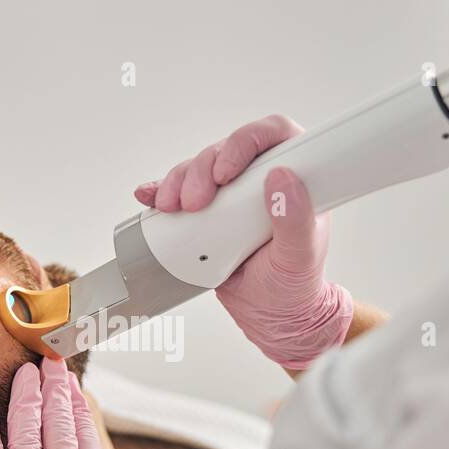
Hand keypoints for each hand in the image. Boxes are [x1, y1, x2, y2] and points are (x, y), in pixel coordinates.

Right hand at [134, 114, 351, 370]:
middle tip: (195, 204)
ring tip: (172, 209)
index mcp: (294, 177)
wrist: (268, 313)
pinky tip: (148, 198)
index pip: (273, 136)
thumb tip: (282, 179)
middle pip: (225, 150)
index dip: (246, 143)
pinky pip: (178, 192)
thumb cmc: (292, 284)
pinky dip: (159, 193)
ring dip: (178, 183)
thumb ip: (296, 221)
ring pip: (198, 169)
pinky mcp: (204, 212)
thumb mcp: (299, 258)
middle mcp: (259, 178)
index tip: (226, 172)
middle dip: (202, 171)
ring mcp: (229, 194)